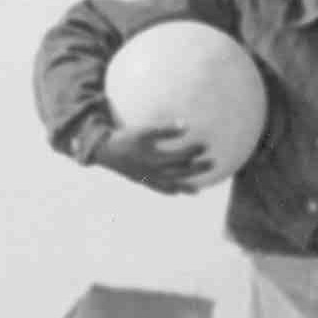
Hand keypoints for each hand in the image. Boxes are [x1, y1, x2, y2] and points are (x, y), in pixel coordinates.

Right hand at [92, 123, 212, 195]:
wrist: (105, 151)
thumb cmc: (126, 137)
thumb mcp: (145, 131)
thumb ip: (165, 129)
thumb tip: (186, 126)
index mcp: (155, 159)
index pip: (180, 156)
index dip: (194, 151)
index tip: (206, 144)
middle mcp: (153, 173)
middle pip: (180, 173)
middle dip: (197, 169)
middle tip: (212, 163)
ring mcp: (148, 179)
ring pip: (170, 185)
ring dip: (185, 186)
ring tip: (198, 190)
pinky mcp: (142, 181)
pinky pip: (158, 189)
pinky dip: (169, 191)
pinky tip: (177, 192)